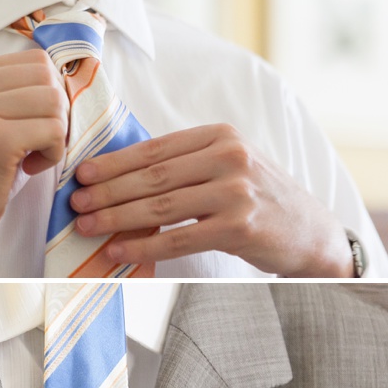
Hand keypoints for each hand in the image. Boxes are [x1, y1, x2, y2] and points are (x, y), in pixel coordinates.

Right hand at [0, 51, 67, 276]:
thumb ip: (16, 94)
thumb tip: (68, 82)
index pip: (36, 60)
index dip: (51, 94)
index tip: (36, 125)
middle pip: (48, 77)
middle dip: (59, 112)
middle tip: (41, 143)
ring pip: (55, 102)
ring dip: (58, 133)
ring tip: (35, 156)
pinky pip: (54, 131)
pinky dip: (54, 153)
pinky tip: (30, 168)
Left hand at [69, 123, 353, 276]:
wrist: (312, 233)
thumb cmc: (261, 200)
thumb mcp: (229, 167)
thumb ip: (186, 165)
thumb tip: (123, 177)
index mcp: (221, 136)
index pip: (155, 148)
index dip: (114, 162)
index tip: (83, 174)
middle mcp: (230, 157)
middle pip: (153, 176)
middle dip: (108, 191)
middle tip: (76, 203)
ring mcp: (236, 191)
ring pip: (161, 206)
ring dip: (117, 218)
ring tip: (87, 227)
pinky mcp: (239, 226)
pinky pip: (179, 237)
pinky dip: (144, 245)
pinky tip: (119, 251)